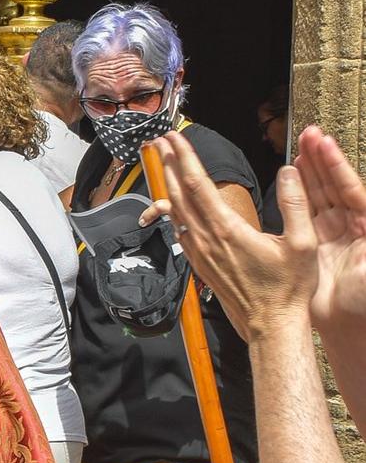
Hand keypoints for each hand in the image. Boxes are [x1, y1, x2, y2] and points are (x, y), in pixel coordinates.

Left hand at [153, 133, 316, 341]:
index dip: (184, 158)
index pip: (198, 185)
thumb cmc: (288, 288)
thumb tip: (288, 170)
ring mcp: (200, 253)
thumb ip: (295, 204)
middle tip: (159, 141)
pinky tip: (172, 205)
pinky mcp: (200, 264)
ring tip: (162, 165)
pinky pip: (180, 231)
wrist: (270, 325)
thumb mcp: (303, 243)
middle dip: (168, 164)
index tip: (173, 138)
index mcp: (228, 230)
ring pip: (176, 212)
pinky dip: (173, 212)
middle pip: (179, 193)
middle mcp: (207, 239)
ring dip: (168, 185)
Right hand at [294, 124, 365, 338]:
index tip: (325, 144)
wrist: (345, 328)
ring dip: (310, 170)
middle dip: (322, 158)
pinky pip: (304, 210)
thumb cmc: (364, 303)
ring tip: (301, 146)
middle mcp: (351, 225)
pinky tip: (292, 176)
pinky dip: (297, 191)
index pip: (351, 188)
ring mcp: (332, 232)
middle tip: (310, 134)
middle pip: (335, 184)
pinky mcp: (313, 243)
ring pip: (319, 193)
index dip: (337, 165)